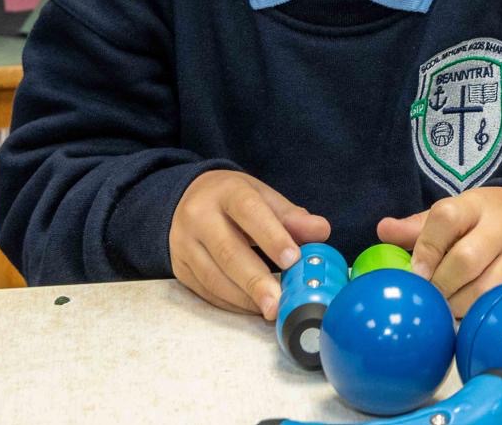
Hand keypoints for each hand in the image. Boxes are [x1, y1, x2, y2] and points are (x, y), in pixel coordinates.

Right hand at [169, 170, 329, 318]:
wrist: (186, 200)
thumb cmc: (233, 200)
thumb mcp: (263, 196)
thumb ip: (291, 216)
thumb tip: (321, 231)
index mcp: (226, 192)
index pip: (249, 212)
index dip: (272, 237)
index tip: (292, 260)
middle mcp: (199, 217)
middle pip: (228, 252)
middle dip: (256, 281)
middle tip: (279, 302)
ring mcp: (184, 245)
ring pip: (214, 277)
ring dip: (245, 298)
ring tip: (271, 309)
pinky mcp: (180, 269)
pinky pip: (206, 291)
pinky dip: (232, 303)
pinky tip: (253, 307)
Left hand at [377, 186, 501, 316]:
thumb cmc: (484, 223)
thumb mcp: (456, 214)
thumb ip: (419, 227)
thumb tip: (382, 230)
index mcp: (477, 205)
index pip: (446, 217)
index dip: (426, 249)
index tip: (416, 274)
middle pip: (466, 259)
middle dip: (440, 286)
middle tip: (431, 300)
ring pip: (487, 289)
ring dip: (460, 307)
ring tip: (449, 312)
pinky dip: (488, 317)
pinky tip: (474, 319)